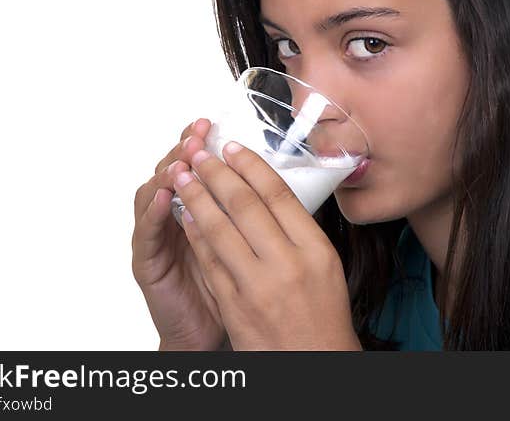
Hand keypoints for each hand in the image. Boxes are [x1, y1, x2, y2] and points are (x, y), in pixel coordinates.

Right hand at [131, 119, 227, 350]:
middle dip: (183, 149)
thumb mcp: (245, 242)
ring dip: (166, 173)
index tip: (214, 124)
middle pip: (170, 171)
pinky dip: (154, 212)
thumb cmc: (231, 288)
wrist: (207, 332)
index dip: (201, 144)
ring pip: (151, 194)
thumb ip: (247, 212)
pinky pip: (146, 232)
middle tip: (196, 133)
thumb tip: (268, 176)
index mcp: (198, 209)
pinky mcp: (146, 262)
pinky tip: (165, 197)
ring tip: (182, 159)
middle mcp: (172, 217)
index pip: (195, 167)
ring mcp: (156, 238)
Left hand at [172, 141, 361, 350]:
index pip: (278, 195)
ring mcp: (258, 286)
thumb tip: (270, 192)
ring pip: (220, 229)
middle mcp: (288, 264)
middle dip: (217, 174)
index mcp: (315, 249)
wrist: (314, 361)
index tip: (232, 148)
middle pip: (245, 206)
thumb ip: (299, 231)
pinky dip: (195, 234)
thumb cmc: (321, 313)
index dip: (251, 166)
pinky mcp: (234, 305)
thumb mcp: (325, 265)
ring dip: (197, 198)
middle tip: (200, 154)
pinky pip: (209, 260)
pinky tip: (186, 215)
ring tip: (183, 176)